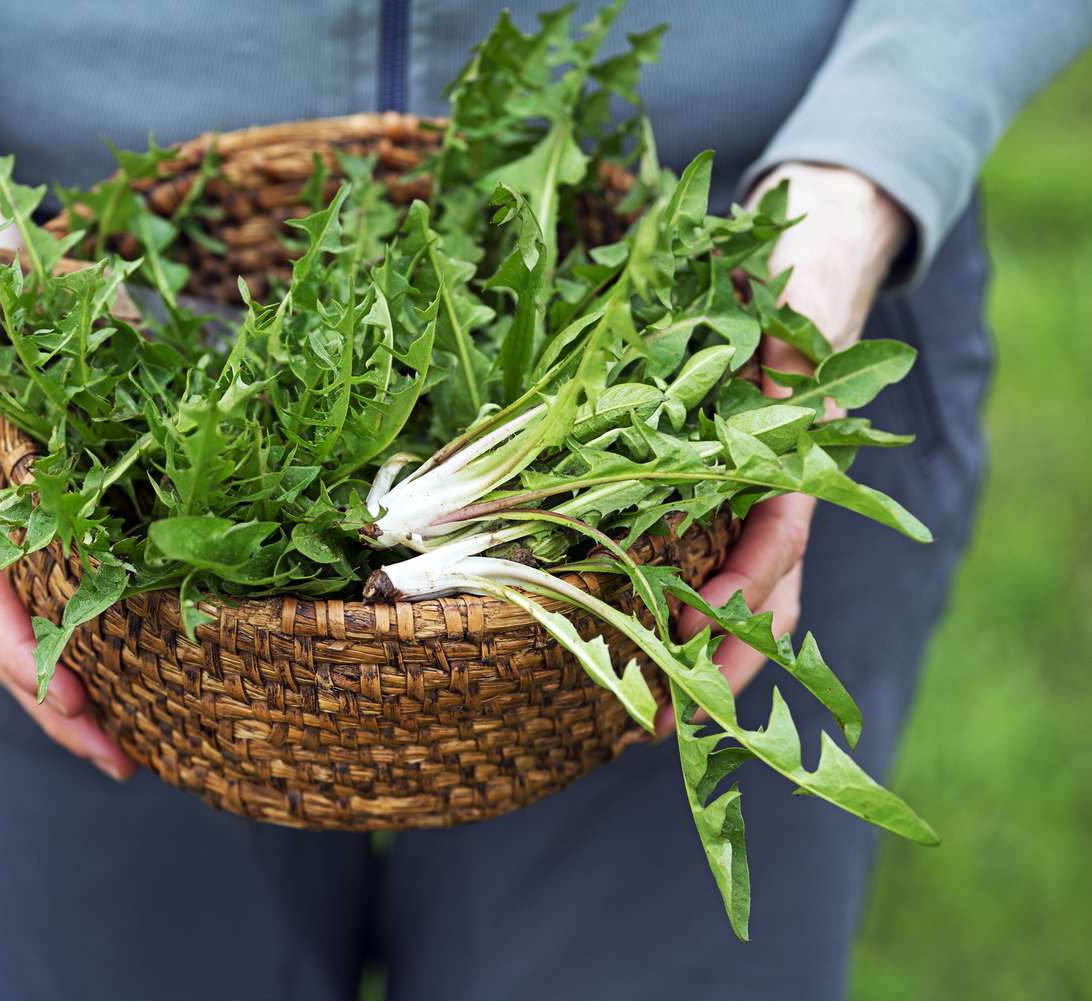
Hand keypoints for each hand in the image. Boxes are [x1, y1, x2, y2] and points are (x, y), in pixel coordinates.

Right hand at [0, 107, 135, 778]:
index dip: (18, 636)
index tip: (64, 685)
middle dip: (50, 693)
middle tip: (113, 754)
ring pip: (16, 626)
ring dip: (63, 692)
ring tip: (124, 753)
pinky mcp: (20, 515)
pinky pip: (42, 595)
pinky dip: (77, 647)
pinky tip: (124, 690)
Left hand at [656, 162, 908, 735]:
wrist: (801, 265)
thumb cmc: (776, 282)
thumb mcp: (767, 309)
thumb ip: (759, 350)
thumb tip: (723, 381)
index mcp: (793, 450)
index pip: (775, 537)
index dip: (739, 587)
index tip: (694, 628)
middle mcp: (782, 488)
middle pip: (769, 597)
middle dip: (723, 664)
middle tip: (666, 727)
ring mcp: (759, 503)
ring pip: (752, 603)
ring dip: (710, 664)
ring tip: (657, 724)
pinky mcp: (727, 503)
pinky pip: (722, 578)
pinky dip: (699, 625)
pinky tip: (658, 661)